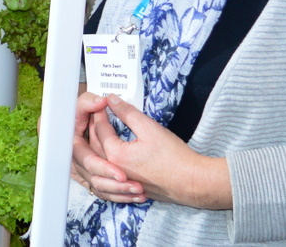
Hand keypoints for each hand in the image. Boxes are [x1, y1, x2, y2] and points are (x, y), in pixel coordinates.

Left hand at [99, 95, 231, 209]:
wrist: (192, 183)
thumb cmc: (174, 157)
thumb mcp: (150, 128)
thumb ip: (127, 112)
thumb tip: (111, 99)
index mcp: (116, 154)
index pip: (100, 129)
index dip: (100, 112)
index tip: (101, 102)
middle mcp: (113, 170)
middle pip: (95, 145)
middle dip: (94, 126)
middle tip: (97, 112)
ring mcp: (121, 181)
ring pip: (101, 159)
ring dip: (97, 143)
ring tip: (102, 128)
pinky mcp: (129, 186)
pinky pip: (110, 171)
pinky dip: (105, 158)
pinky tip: (111, 150)